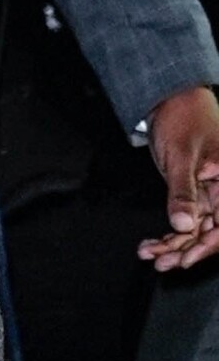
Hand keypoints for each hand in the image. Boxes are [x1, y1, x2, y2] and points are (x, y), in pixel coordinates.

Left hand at [137, 87, 218, 271]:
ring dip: (174, 244)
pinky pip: (185, 219)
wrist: (170, 98)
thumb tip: (184, 224)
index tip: (185, 259)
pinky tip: (151, 243)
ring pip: (195, 229)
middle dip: (185, 249)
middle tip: (160, 262)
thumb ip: (183, 192)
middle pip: (210, 231)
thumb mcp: (181, 156)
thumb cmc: (183, 118)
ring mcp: (208, 194)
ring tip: (149, 254)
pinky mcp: (193, 193)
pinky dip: (169, 233)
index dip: (207, 245)